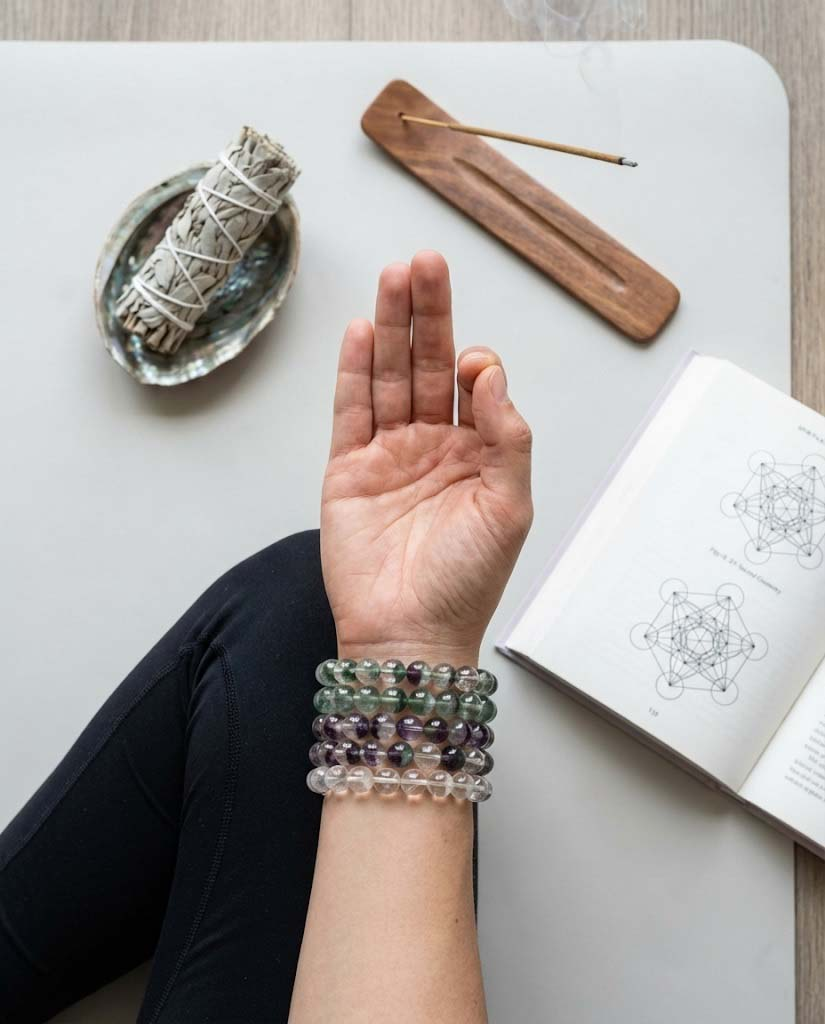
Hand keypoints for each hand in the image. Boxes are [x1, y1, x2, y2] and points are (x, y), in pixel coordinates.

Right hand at [321, 251, 532, 666]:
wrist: (409, 635)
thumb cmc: (465, 581)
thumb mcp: (509, 507)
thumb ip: (506, 437)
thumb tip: (490, 375)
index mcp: (476, 453)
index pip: (473, 386)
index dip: (475, 363)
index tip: (474, 364)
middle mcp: (431, 446)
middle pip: (426, 365)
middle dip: (427, 313)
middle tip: (424, 262)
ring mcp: (388, 455)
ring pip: (387, 377)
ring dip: (389, 327)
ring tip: (393, 277)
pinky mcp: (348, 470)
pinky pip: (350, 411)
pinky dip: (352, 371)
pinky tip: (359, 332)